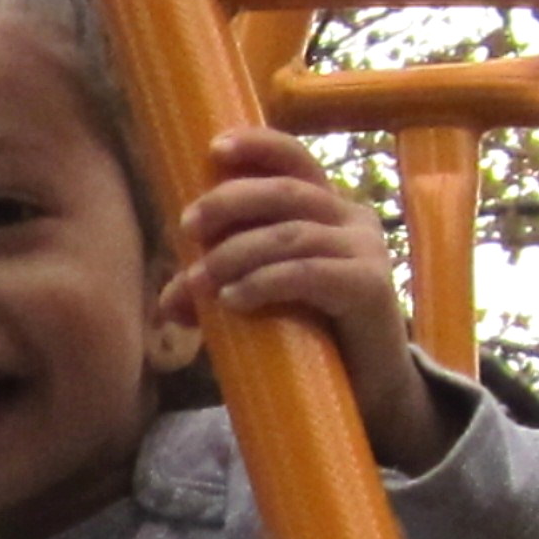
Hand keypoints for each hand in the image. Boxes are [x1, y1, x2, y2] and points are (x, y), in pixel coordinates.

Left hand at [166, 131, 452, 472]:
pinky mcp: (370, 288)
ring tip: (202, 280)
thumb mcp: (262, 300)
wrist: (372, 393)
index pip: (295, 160)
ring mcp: (366, 251)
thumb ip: (219, 289)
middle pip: (287, 191)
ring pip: (292, 233)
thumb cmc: (315, 336)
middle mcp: (352, 219)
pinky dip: (265, 281)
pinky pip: (309, 273)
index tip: (213, 149)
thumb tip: (166, 303)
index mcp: (328, 208)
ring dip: (237, 253)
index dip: (259, 145)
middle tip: (188, 226)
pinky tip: (234, 299)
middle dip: (230, 203)